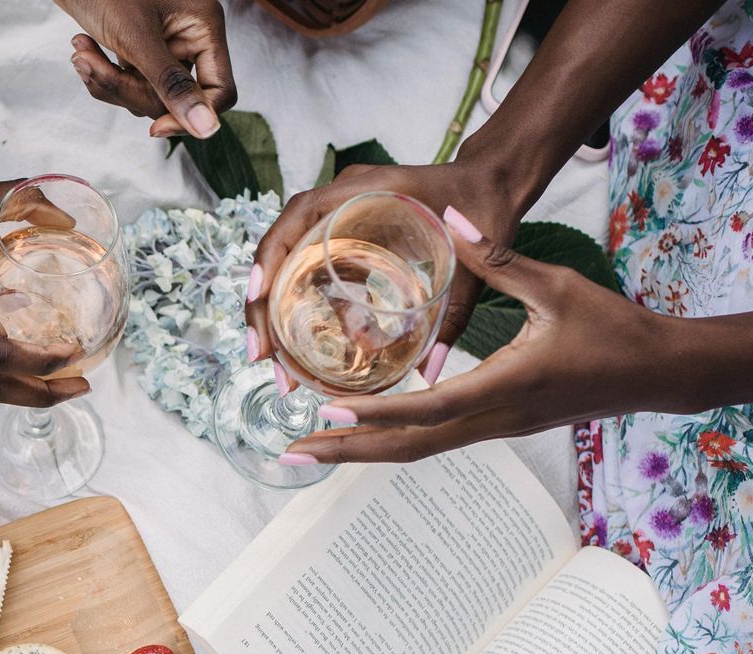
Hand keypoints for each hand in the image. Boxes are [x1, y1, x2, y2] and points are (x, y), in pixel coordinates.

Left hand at [58, 0, 233, 139]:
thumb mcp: (137, 37)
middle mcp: (189, 38)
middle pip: (172, 99)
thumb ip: (171, 83)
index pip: (219, 90)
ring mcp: (163, 46)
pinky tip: (82, 49)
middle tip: (88, 63)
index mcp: (203, 27)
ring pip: (145, 95)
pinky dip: (101, 74)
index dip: (191, 115)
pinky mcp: (138, 51)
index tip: (155, 129)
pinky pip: (128, 84)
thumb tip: (207, 129)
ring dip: (108, 81)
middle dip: (126, 89)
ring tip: (79, 51)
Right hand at [243, 154, 530, 380]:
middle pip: (279, 248)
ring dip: (274, 309)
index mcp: (362, 191)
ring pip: (288, 261)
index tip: (258, 300)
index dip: (269, 260)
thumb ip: (454, 315)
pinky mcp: (346, 237)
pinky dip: (299, 303)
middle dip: (262, 303)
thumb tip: (431, 373)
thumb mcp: (472, 260)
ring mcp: (339, 218)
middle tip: (260, 355)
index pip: (296, 218)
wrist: (494, 181)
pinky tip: (301, 342)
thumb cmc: (484, 205)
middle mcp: (340, 200)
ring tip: (272, 359)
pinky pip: (310, 269)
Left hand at [281, 207, 676, 464]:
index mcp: (504, 387)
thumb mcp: (555, 285)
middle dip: (348, 452)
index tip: (326, 411)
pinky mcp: (499, 427)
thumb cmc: (613, 327)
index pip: (426, 409)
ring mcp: (496, 430)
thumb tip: (451, 220)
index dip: (374, 413)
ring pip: (418, 450)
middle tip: (291, 452)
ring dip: (364, 451)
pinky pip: (435, 440)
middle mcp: (493, 420)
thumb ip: (497, 257)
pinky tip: (364, 432)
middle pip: (408, 448)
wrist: (657, 373)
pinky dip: (394, 439)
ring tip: (311, 448)